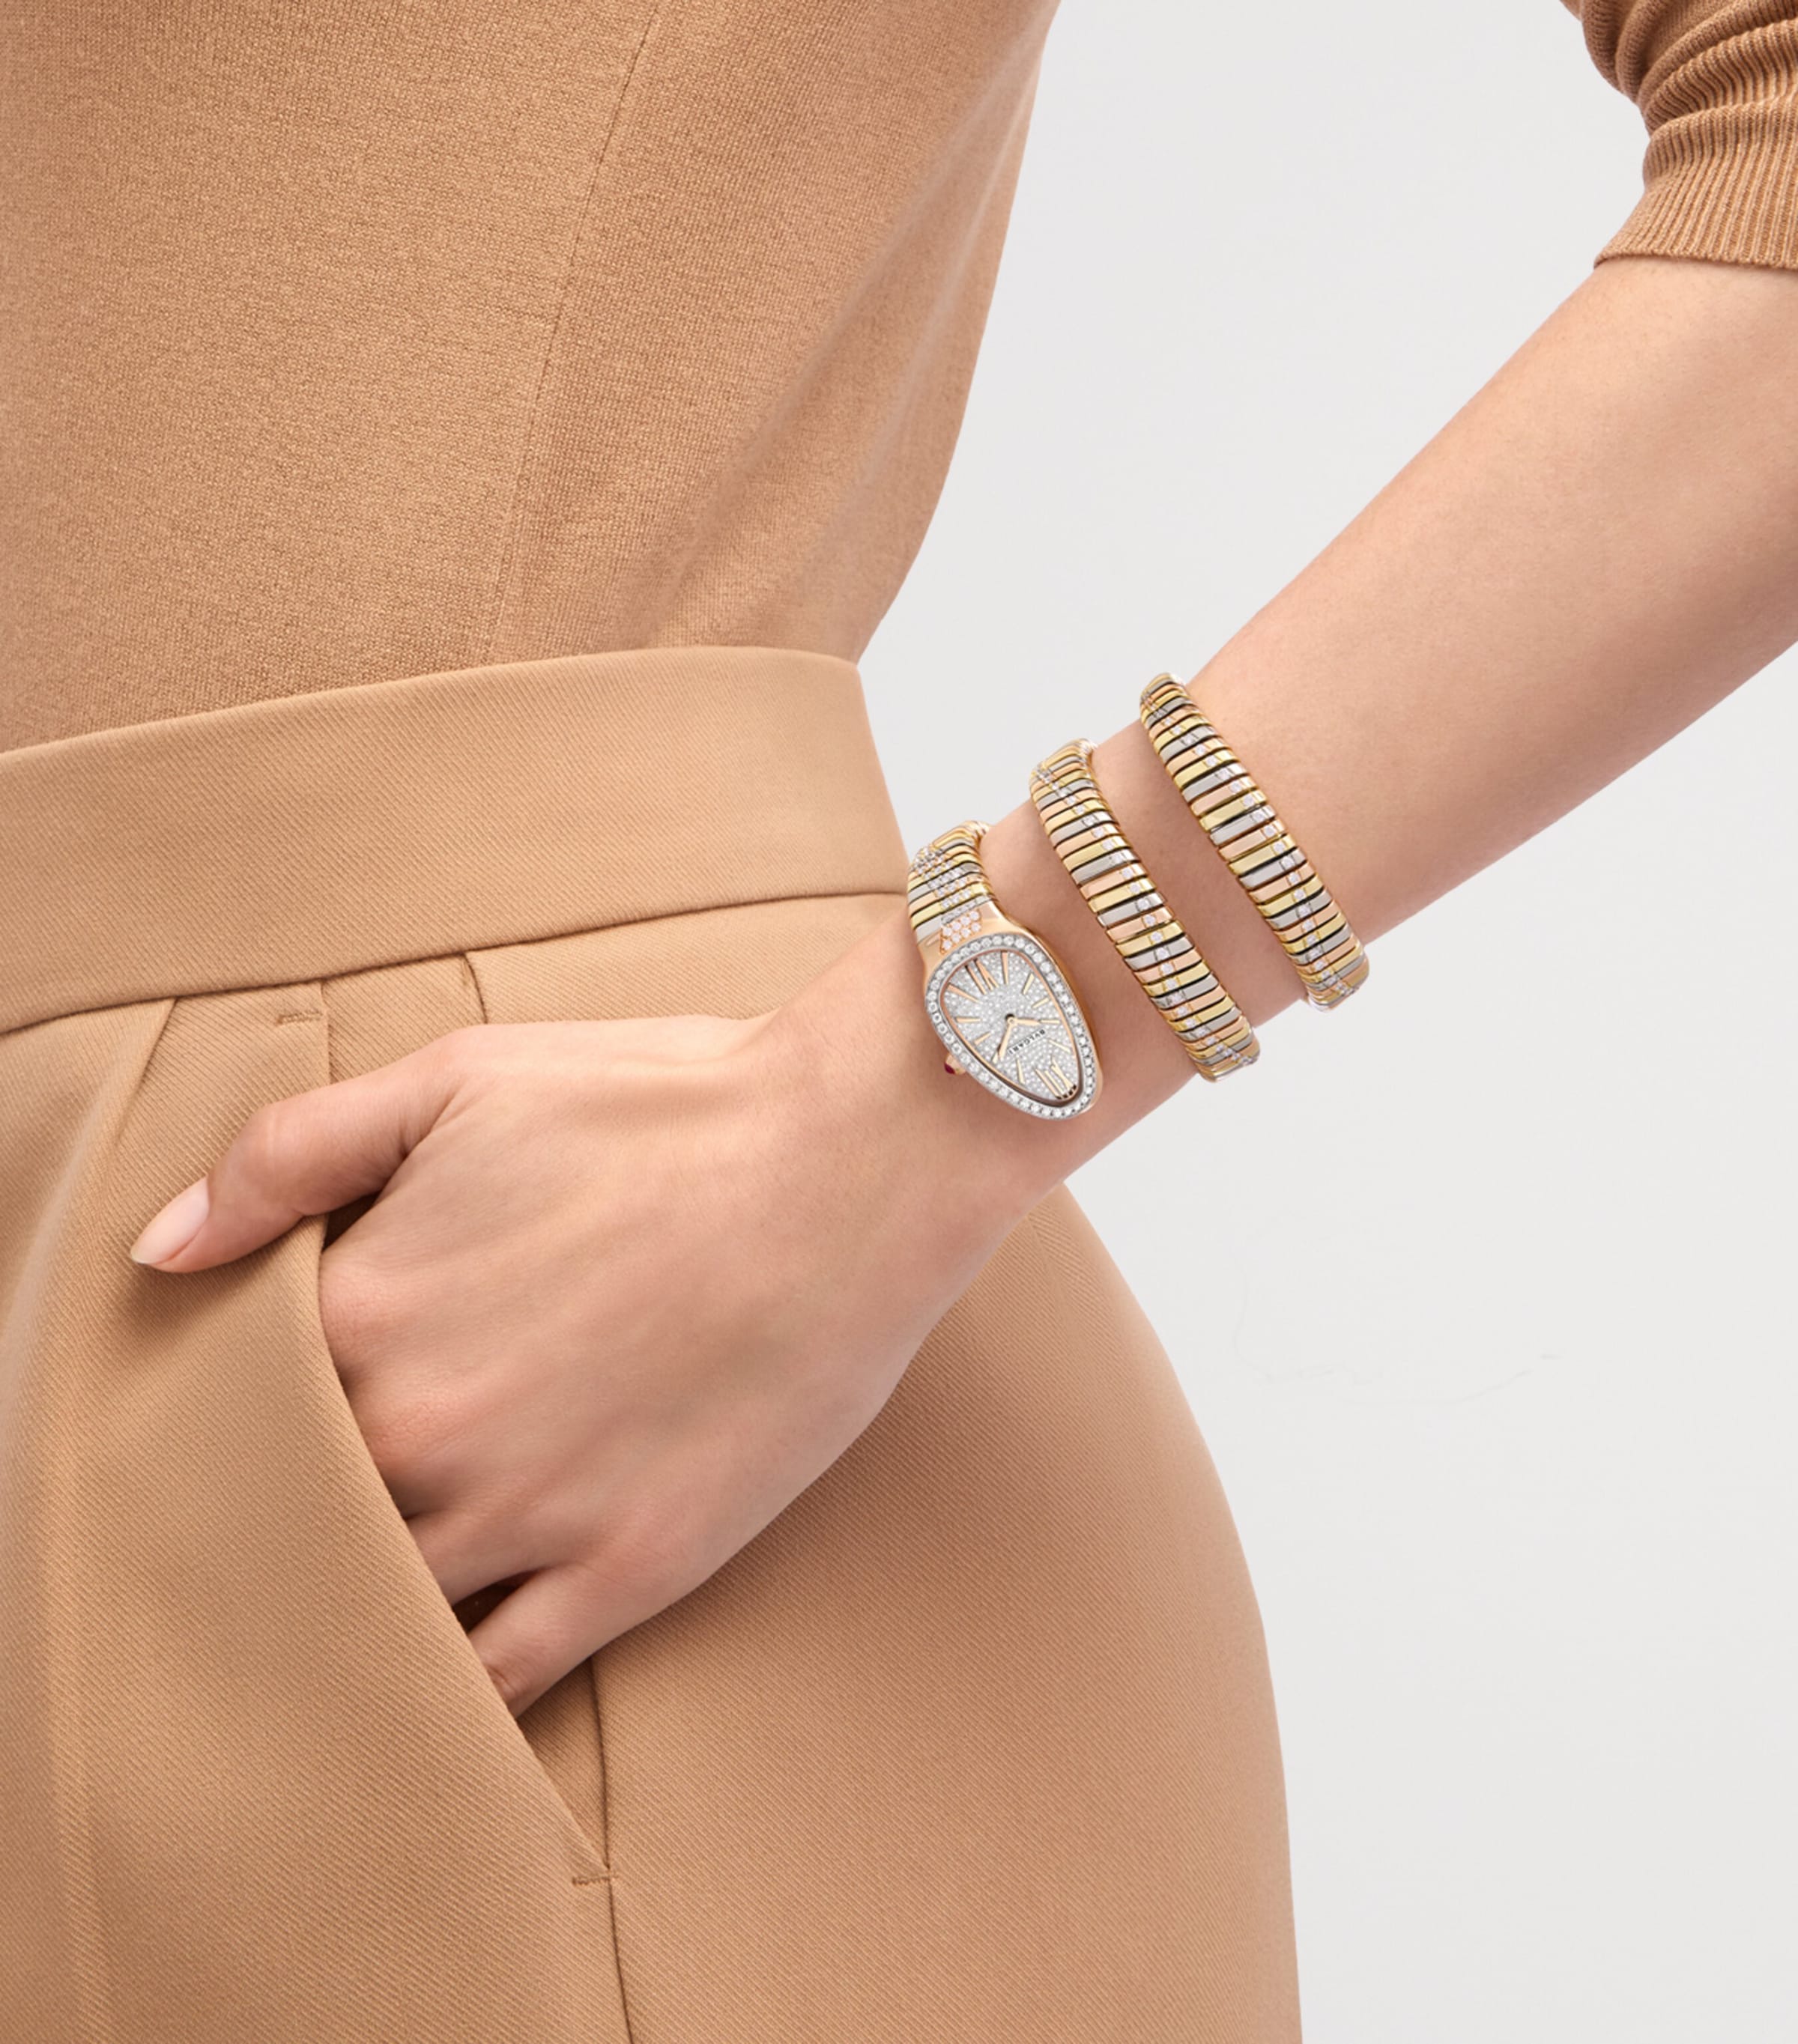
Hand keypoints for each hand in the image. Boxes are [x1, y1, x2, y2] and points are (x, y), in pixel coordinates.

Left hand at [127, 946, 1038, 1716]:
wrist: (854, 1159)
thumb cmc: (665, 1104)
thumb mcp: (461, 1079)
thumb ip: (291, 1155)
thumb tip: (160, 1250)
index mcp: (365, 1312)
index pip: (236, 1407)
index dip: (244, 1410)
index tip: (274, 1407)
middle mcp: (423, 1433)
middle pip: (296, 1519)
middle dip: (294, 1512)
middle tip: (328, 1492)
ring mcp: (527, 1515)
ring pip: (382, 1609)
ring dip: (356, 1609)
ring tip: (360, 1593)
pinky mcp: (627, 1569)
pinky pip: (499, 1678)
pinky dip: (450, 1694)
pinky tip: (435, 1682)